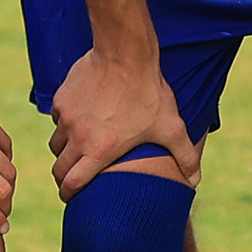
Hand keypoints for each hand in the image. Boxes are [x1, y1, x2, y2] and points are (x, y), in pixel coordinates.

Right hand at [47, 44, 198, 197]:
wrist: (125, 54)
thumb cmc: (149, 92)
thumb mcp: (171, 127)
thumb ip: (185, 156)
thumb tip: (195, 179)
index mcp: (100, 150)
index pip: (72, 184)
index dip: (69, 194)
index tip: (72, 197)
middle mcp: (78, 137)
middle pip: (59, 169)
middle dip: (65, 176)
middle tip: (74, 177)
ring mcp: (66, 118)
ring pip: (55, 144)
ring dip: (64, 150)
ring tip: (79, 148)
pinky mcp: (61, 99)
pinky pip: (56, 119)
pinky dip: (65, 123)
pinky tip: (81, 118)